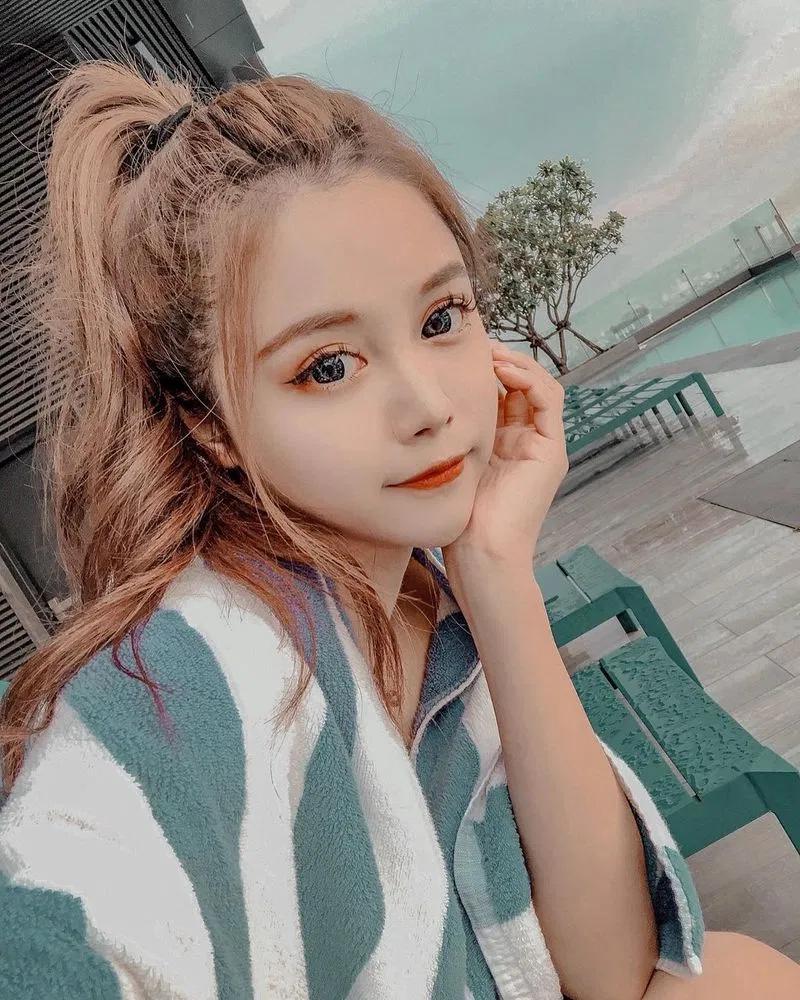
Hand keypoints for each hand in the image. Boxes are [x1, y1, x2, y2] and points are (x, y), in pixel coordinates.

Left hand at [441, 343, 568, 573]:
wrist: (480, 554)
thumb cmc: (457, 520)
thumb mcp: (448, 464)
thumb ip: (446, 437)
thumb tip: (418, 406)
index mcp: (501, 445)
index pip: (501, 393)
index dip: (484, 370)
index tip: (459, 354)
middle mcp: (525, 442)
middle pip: (522, 385)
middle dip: (501, 360)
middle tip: (475, 343)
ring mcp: (542, 446)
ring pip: (539, 386)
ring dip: (516, 363)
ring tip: (489, 352)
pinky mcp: (552, 451)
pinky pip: (548, 400)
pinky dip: (528, 379)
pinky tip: (502, 370)